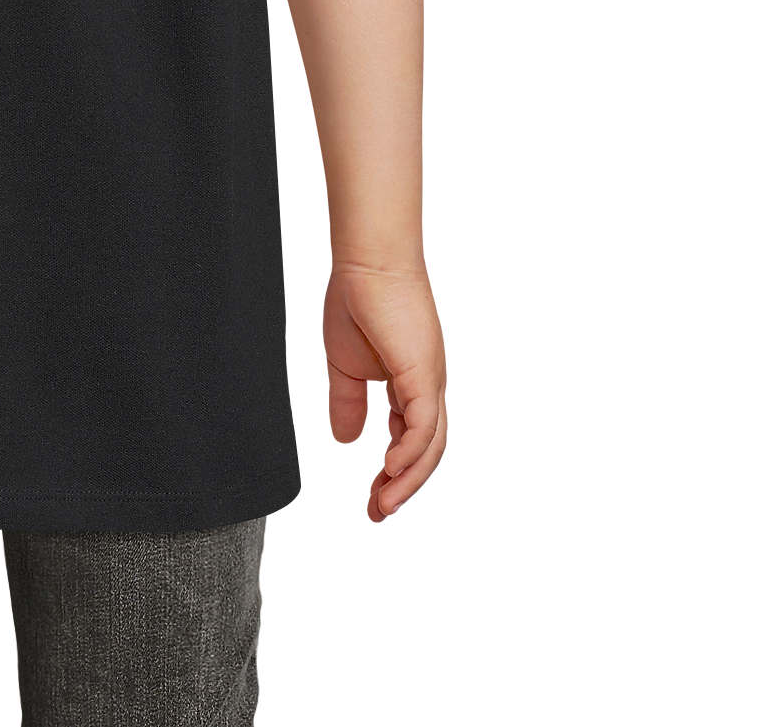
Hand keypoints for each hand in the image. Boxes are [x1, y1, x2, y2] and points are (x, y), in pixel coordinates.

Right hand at [324, 264, 446, 520]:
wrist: (367, 261)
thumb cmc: (358, 298)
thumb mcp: (344, 363)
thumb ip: (348, 402)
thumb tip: (347, 441)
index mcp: (410, 383)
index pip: (410, 439)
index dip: (393, 472)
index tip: (373, 498)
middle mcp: (428, 386)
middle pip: (426, 451)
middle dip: (403, 487)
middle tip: (377, 513)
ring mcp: (430, 381)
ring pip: (430, 446)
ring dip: (407, 481)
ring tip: (382, 505)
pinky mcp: (423, 374)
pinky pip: (423, 426)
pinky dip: (410, 454)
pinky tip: (391, 471)